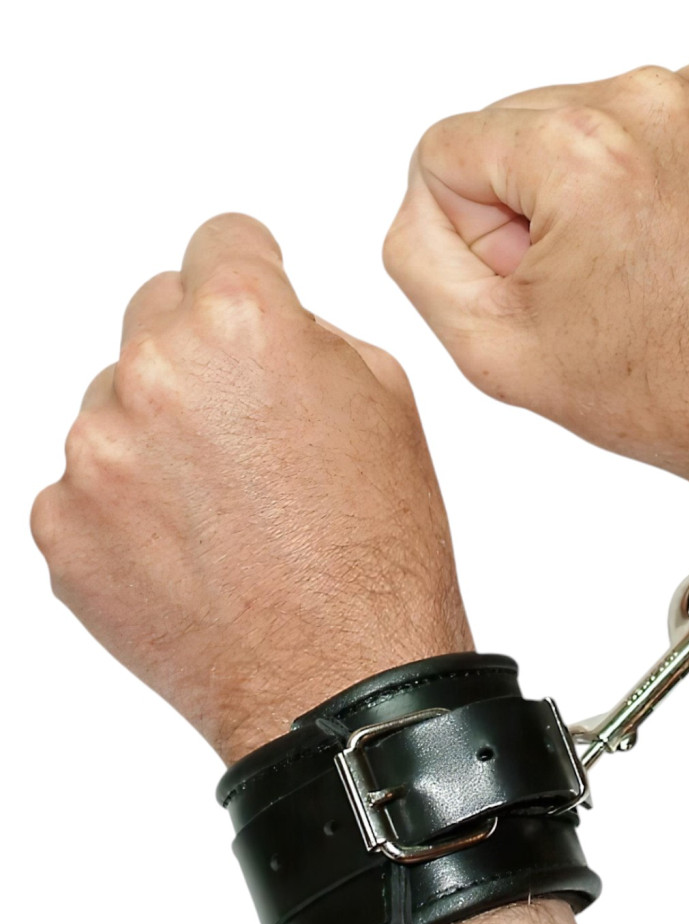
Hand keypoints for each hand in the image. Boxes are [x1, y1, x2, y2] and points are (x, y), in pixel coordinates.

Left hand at [31, 214, 471, 764]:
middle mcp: (155, 374)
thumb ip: (315, 340)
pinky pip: (88, 488)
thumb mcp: (391, 408)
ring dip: (162, 438)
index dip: (251, 272)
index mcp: (243, 326)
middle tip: (255, 432)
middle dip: (203, 357)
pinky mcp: (62, 527)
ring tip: (232, 511)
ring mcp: (95, 455)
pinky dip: (131, 511)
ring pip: (118, 407)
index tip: (251, 293)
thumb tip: (275, 331)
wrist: (340, 682)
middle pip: (156, 316)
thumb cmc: (378, 561)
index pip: (221, 241)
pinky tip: (198, 552)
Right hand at [383, 62, 688, 489]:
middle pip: (523, 126)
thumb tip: (429, 196)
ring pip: (592, 118)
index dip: (481, 233)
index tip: (544, 281)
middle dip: (542, 203)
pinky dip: (663, 169)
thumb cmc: (666, 387)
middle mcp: (648, 100)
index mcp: (576, 150)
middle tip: (603, 281)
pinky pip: (661, 116)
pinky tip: (686, 232)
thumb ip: (419, 252)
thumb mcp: (495, 351)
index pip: (449, 150)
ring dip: (602, 182)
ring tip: (651, 259)